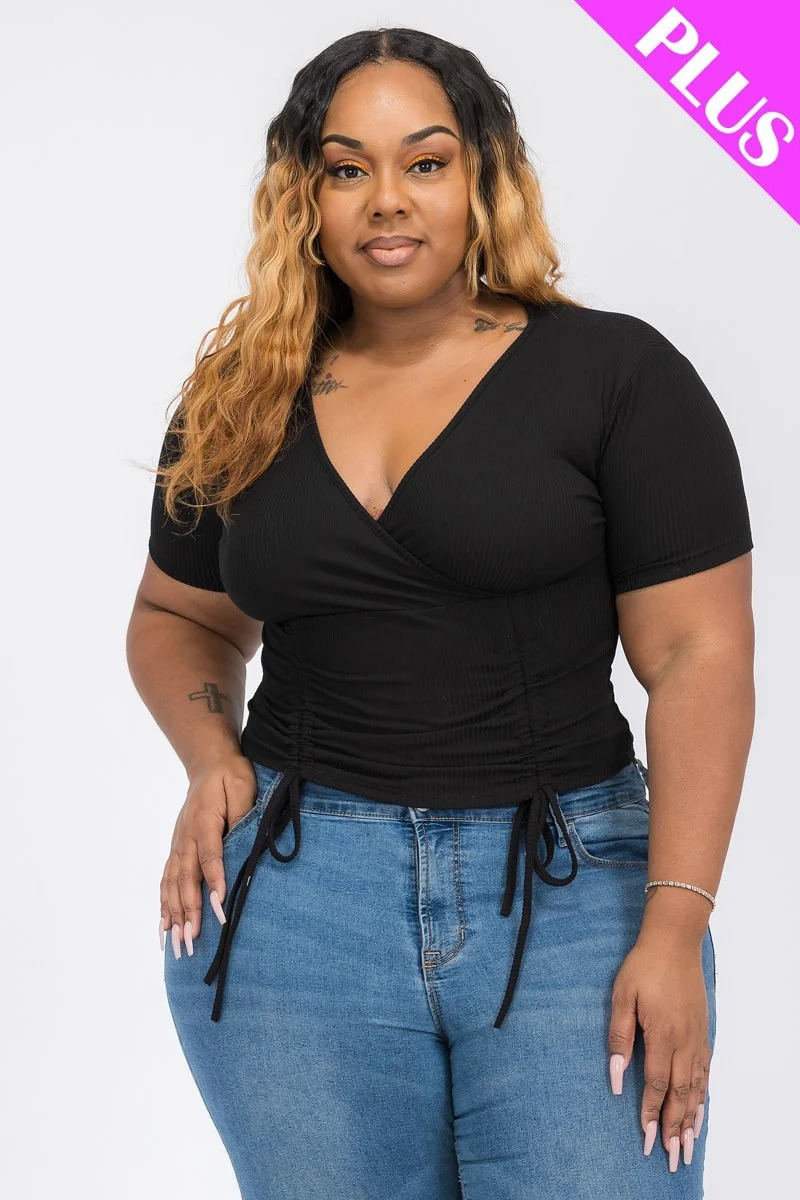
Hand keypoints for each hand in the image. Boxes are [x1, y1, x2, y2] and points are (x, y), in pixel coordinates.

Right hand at [159, 753, 257, 957]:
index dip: (214, 884)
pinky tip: (163, 929)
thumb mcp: (243, 786)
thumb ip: (243, 813)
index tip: (219, 910)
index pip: (210, 858)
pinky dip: (163, 905)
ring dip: (173, 915)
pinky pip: (165, 881)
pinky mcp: (176, 849)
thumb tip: (245, 841)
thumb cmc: (231, 775)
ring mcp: (177, 844)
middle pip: (186, 878)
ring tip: (177, 944)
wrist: (208, 763)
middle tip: (192, 940)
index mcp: (204, 822)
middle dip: (188, 911)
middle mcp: (186, 837)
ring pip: (172, 884)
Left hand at [607, 930, 710, 1170]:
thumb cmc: (643, 967)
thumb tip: (614, 1074)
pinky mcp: (703, 1033)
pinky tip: (700, 1110)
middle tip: (672, 1157)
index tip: (646, 1138)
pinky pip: (706, 1073)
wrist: (674, 942)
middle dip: (675, 1127)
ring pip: (697, 1088)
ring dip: (692, 1119)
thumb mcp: (621, 996)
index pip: (656, 1084)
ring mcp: (697, 1038)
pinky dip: (704, 1096)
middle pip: (681, 1094)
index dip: (651, 1113)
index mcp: (662, 1035)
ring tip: (688, 1146)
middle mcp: (684, 1042)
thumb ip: (619, 1036)